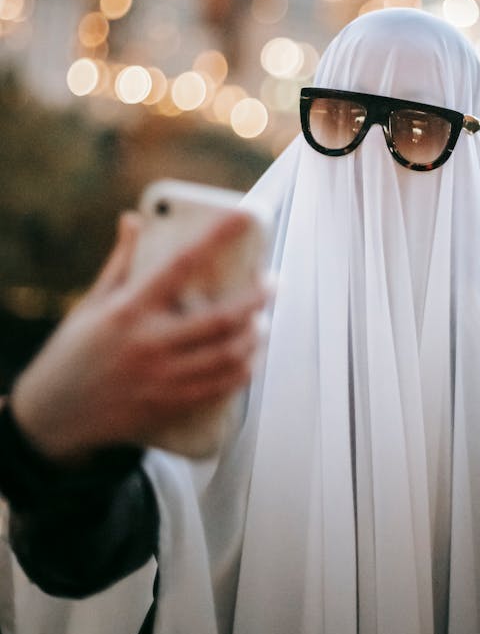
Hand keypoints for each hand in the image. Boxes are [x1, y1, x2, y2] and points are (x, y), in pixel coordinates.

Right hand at [10, 211, 266, 461]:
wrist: (52, 418)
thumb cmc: (72, 354)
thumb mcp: (91, 303)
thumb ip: (120, 261)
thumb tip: (133, 219)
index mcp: (129, 310)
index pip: (182, 264)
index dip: (216, 237)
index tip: (243, 216)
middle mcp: (149, 344)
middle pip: (220, 319)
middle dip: (256, 299)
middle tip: (273, 283)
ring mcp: (162, 378)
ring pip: (228, 356)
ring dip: (255, 337)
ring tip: (265, 321)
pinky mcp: (170, 405)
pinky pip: (220, 388)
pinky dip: (243, 370)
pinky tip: (250, 357)